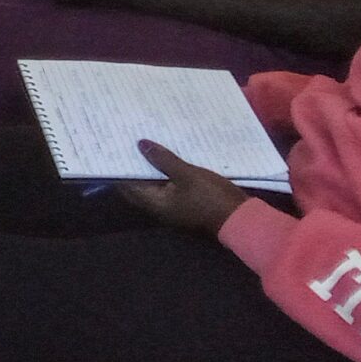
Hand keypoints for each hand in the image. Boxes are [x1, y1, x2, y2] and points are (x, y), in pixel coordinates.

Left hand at [117, 140, 250, 232]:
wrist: (243, 220)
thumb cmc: (212, 198)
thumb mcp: (187, 174)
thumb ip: (162, 160)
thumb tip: (139, 145)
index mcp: (153, 203)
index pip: (127, 184)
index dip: (121, 166)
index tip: (118, 146)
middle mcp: (159, 208)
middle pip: (140, 184)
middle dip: (136, 164)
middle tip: (132, 140)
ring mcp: (174, 208)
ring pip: (157, 185)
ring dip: (153, 168)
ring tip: (149, 143)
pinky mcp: (188, 205)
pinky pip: (171, 188)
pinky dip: (168, 174)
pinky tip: (171, 157)